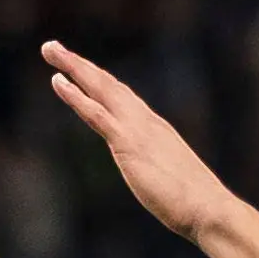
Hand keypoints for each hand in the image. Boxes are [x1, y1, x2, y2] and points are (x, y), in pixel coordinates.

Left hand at [40, 41, 244, 242]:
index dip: (98, 81)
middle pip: (107, 84)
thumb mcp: (171, 181)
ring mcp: (137, 129)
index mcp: (154, 129)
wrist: (208, 209)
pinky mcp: (129, 144)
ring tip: (50, 50)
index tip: (79, 68)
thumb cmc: (194, 204)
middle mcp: (145, 121)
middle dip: (79, 64)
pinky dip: (76, 96)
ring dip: (74, 67)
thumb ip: (159, 173)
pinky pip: (97, 114)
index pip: (121, 97)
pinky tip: (58, 81)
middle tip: (51, 47)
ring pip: (100, 89)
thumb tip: (159, 181)